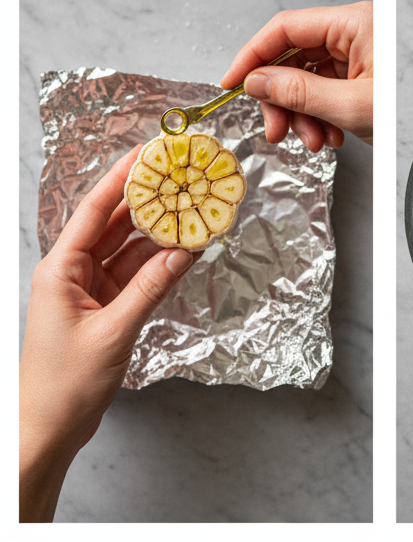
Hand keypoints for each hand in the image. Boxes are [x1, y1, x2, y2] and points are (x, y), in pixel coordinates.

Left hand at [20, 147, 195, 521]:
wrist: (48, 432)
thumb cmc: (64, 385)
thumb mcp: (113, 333)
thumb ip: (150, 288)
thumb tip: (185, 250)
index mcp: (60, 267)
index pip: (95, 209)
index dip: (123, 176)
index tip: (150, 150)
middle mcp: (73, 271)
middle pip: (114, 223)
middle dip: (149, 200)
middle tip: (181, 175)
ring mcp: (89, 288)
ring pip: (129, 248)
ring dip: (159, 233)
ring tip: (194, 208)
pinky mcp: (104, 307)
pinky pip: (135, 274)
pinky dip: (159, 263)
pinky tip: (185, 249)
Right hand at [221, 1, 372, 150]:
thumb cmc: (412, 109)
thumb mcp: (352, 105)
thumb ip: (299, 92)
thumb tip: (257, 82)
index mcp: (353, 22)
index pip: (286, 28)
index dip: (253, 56)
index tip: (232, 83)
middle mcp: (354, 31)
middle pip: (294, 57)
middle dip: (282, 99)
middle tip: (276, 129)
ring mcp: (359, 52)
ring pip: (308, 78)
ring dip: (302, 114)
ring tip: (315, 141)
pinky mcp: (363, 73)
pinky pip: (327, 88)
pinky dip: (321, 115)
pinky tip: (331, 136)